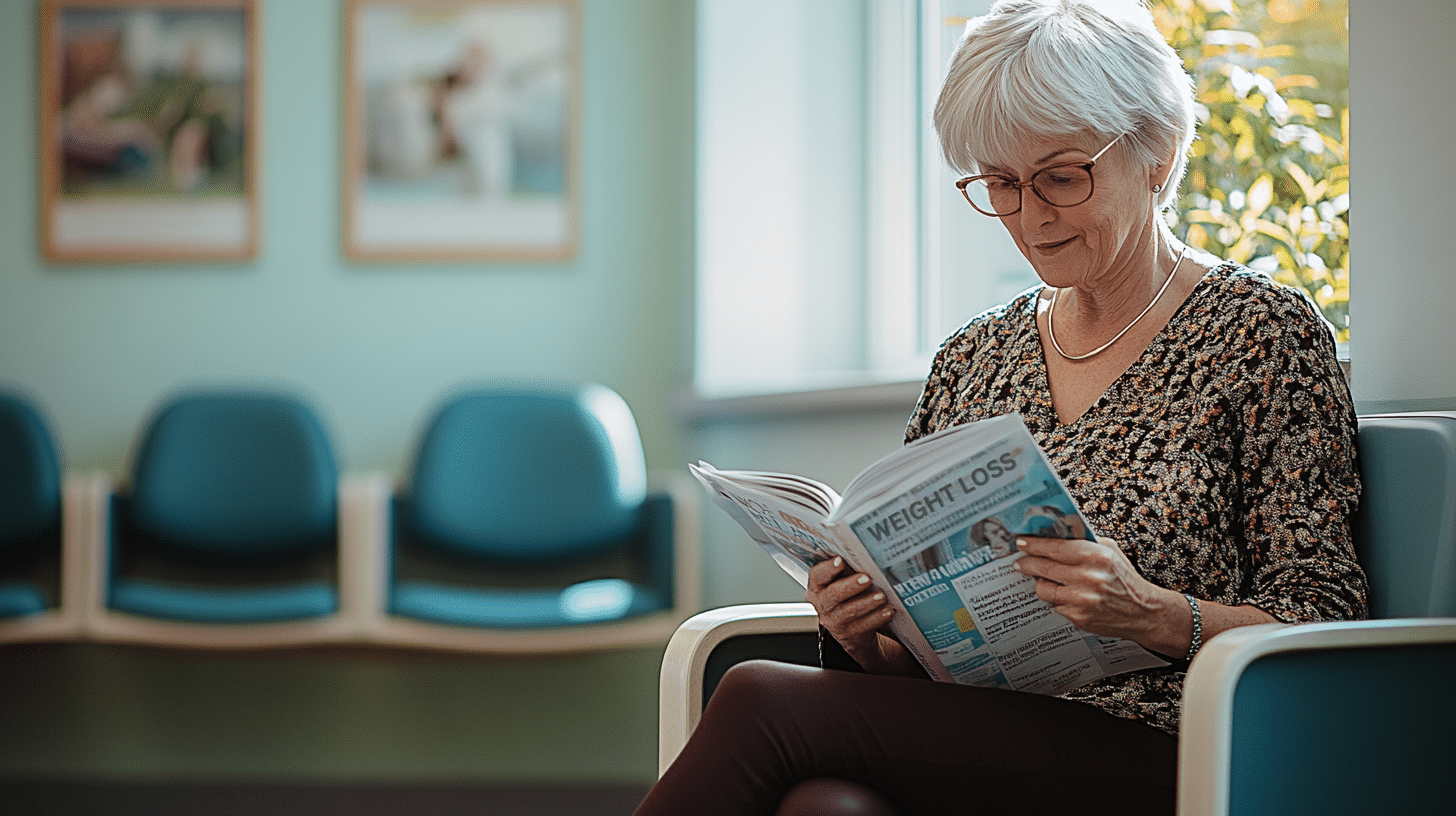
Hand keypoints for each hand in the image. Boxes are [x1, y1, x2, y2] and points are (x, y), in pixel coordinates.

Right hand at [806, 556, 894, 666]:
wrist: (851, 627)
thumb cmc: (847, 596)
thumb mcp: (842, 581)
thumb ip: (847, 569)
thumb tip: (864, 552)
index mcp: (818, 586)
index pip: (817, 575)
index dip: (827, 569)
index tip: (840, 560)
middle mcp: (822, 604)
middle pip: (833, 594)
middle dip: (850, 586)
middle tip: (867, 578)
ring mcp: (834, 620)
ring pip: (849, 611)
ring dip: (867, 603)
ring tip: (881, 596)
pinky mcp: (848, 633)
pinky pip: (863, 626)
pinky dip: (877, 618)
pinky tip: (887, 611)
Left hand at [1013, 535, 1177, 644]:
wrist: (1144, 612)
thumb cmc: (1125, 579)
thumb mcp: (1110, 551)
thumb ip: (1084, 540)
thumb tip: (1055, 530)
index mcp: (1095, 556)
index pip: (1054, 547)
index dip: (1033, 544)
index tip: (1020, 542)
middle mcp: (1087, 577)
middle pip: (1043, 567)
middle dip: (1027, 563)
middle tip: (1019, 562)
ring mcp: (1081, 599)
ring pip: (1044, 588)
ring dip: (1042, 583)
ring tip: (1049, 580)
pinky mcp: (1078, 617)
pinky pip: (1055, 605)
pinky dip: (1058, 600)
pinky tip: (1069, 596)